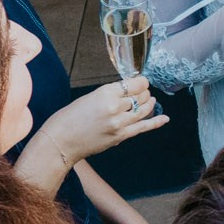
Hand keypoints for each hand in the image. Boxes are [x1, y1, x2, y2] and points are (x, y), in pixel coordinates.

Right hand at [35, 77, 167, 162]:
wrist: (59, 142)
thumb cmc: (68, 119)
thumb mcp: (88, 98)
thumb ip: (108, 95)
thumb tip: (126, 92)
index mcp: (104, 93)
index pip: (132, 84)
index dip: (140, 82)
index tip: (143, 81)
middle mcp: (114, 107)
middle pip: (139, 97)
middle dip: (143, 93)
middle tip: (144, 91)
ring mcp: (119, 123)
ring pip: (143, 110)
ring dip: (149, 104)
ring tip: (151, 100)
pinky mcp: (120, 137)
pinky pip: (143, 127)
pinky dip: (155, 122)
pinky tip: (164, 118)